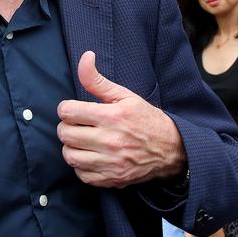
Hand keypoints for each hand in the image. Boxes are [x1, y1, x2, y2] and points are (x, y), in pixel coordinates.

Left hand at [57, 51, 185, 187]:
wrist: (171, 149)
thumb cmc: (146, 119)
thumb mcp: (125, 96)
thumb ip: (98, 80)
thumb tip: (85, 57)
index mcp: (112, 116)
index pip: (68, 112)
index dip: (66, 108)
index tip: (73, 110)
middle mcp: (110, 140)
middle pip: (65, 134)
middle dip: (66, 127)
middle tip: (76, 125)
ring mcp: (111, 162)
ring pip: (70, 156)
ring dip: (71, 147)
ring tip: (81, 141)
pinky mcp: (112, 179)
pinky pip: (82, 175)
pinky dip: (82, 166)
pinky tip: (90, 156)